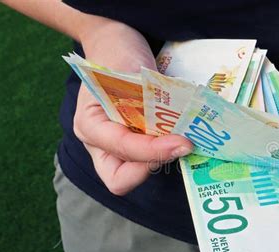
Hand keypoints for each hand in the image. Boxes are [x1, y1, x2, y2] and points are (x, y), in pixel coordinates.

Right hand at [74, 20, 192, 194]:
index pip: (123, 151)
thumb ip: (145, 104)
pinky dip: (168, 150)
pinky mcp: (134, 143)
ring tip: (187, 139)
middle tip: (181, 145)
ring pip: (138, 172)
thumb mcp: (129, 74)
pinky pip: (150, 159)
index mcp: (90, 126)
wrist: (116, 45)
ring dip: (165, 159)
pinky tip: (186, 136)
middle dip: (153, 165)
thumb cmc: (117, 55)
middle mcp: (100, 143)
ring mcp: (116, 146)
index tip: (184, 142)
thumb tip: (175, 131)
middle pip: (121, 180)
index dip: (154, 151)